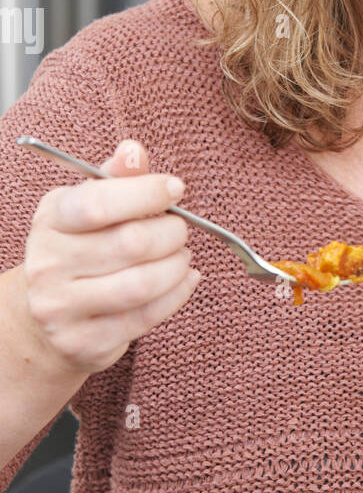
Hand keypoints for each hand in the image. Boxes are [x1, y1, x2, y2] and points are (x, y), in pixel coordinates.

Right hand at [22, 139, 199, 375]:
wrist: (46, 319)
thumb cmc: (79, 250)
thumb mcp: (87, 207)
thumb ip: (114, 179)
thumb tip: (134, 150)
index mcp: (50, 220)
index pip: (98, 202)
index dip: (146, 193)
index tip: (175, 189)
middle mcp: (49, 264)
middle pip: (130, 243)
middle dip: (171, 233)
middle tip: (180, 230)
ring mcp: (63, 307)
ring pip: (141, 284)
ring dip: (176, 266)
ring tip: (181, 257)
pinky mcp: (86, 341)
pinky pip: (146, 317)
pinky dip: (177, 295)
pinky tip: (185, 281)